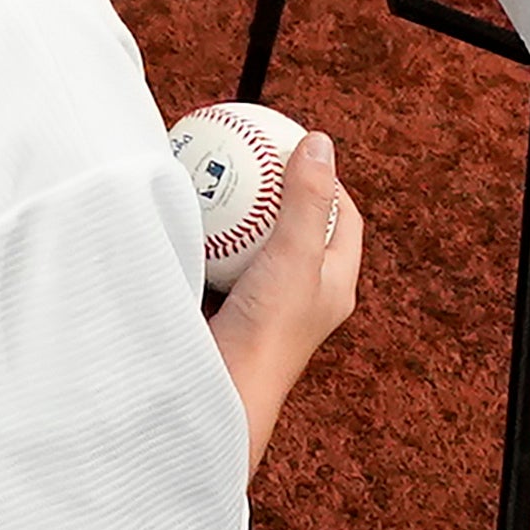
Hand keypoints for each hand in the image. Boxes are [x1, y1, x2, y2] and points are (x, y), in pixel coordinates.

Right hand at [210, 132, 360, 470]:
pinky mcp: (226, 307)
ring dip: (237, 212)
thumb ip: (306, 199)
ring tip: (215, 176)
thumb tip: (319, 141)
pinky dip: (207, 235)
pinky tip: (185, 215)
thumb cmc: (268, 329)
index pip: (345, 219)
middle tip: (250, 156)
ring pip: (255, 244)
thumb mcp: (296, 255)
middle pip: (297, 227)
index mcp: (335, 284)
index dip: (329, 181)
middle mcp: (302, 293)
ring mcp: (262, 301)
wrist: (220, 388)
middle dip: (274, 189)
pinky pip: (219, 259)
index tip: (296, 148)